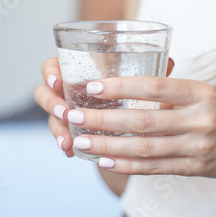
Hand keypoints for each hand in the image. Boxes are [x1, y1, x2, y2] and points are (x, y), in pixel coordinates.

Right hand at [34, 58, 176, 158]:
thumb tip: (171, 64)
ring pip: (51, 117)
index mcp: (76, 69)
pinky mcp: (71, 129)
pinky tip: (71, 153)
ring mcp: (66, 110)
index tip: (58, 81)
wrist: (125, 113)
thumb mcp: (135, 77)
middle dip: (50, 103)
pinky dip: (65, 144)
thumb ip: (146, 70)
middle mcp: (66, 89)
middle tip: (64, 112)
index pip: (53, 65)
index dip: (50, 72)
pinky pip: (61, 136)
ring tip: (68, 141)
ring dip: (56, 128)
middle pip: (44, 92)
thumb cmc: (130, 88)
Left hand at [67, 76, 215, 183]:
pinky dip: (128, 166)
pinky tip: (105, 162)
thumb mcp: (206, 93)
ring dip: (109, 147)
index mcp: (201, 93)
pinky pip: (155, 168)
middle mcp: (199, 120)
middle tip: (75, 116)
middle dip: (104, 120)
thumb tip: (130, 86)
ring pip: (145, 148)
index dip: (121, 86)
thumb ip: (173, 92)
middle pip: (144, 121)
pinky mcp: (194, 168)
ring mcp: (197, 147)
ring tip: (82, 142)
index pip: (155, 87)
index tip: (93, 86)